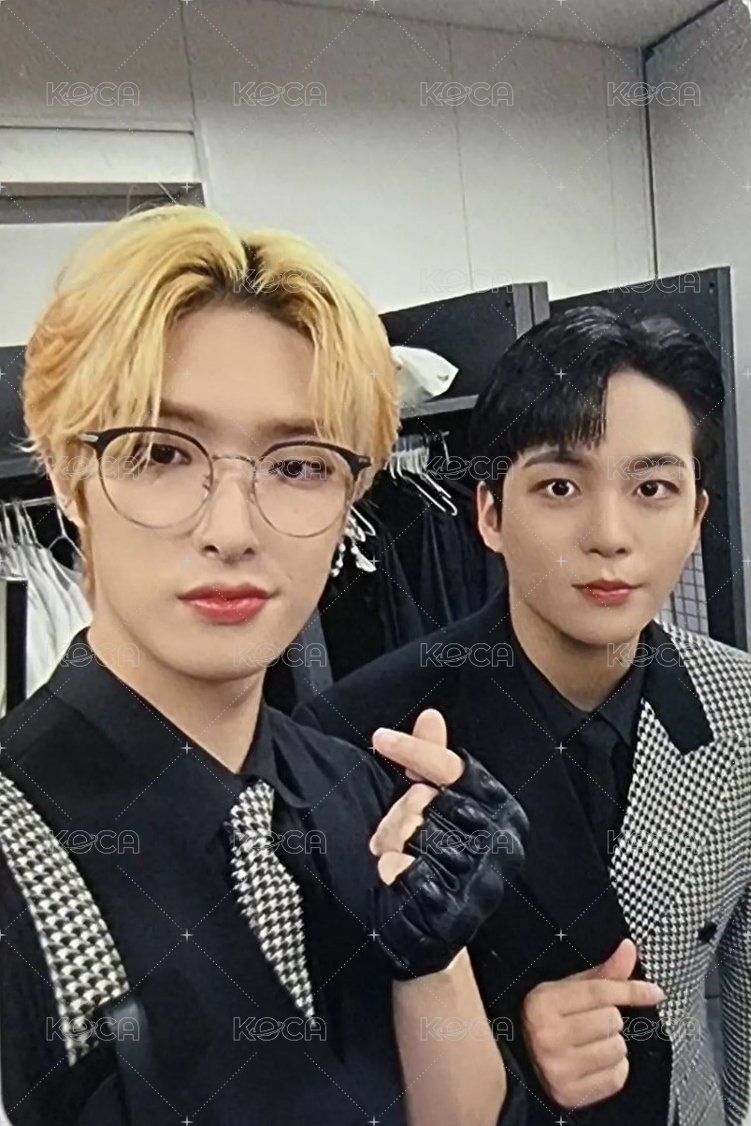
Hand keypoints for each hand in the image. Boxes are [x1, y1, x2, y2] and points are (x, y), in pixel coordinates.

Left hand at [368, 708, 527, 978]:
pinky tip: (392, 876)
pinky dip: (390, 871)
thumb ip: (432, 761)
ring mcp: (481, 880)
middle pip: (424, 798)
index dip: (414, 749)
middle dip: (396, 813)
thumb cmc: (432, 860)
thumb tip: (431, 716)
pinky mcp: (457, 911)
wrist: (432, 932)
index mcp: (502, 812)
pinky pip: (405, 871)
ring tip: (393, 857)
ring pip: (412, 833)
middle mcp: (500, 844)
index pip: (453, 768)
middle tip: (391, 832)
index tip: (379, 738)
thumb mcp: (434, 804)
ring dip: (390, 844)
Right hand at [522, 939, 665, 1109]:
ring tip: (593, 1043)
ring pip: (618, 1049)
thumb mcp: (568, 990)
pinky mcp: (570, 1094)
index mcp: (543, 1003)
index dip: (632, 990)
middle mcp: (547, 1036)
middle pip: (612, 1020)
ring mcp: (558, 1068)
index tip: (654, 992)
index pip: (600, 991)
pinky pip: (616, 1078)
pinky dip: (614, 1070)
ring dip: (614, 1045)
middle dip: (611, 1020)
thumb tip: (628, 948)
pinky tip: (596, 1062)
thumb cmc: (549, 1021)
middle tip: (592, 1022)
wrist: (523, 1061)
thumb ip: (602, 973)